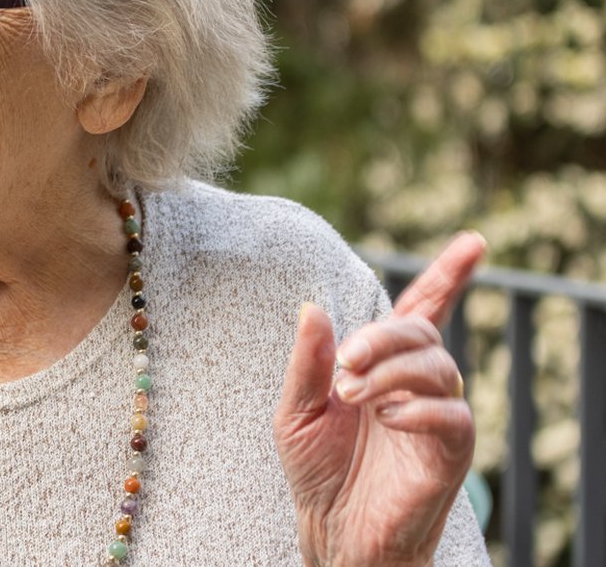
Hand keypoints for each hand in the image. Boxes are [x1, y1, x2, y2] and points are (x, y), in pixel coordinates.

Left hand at [276, 232, 483, 566]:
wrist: (332, 527)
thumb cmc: (317, 468)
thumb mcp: (296, 410)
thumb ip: (307, 363)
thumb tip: (311, 308)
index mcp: (382, 365)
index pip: (420, 310)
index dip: (447, 276)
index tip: (474, 243)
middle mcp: (416, 383)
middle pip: (421, 333)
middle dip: (383, 338)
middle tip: (347, 365)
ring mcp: (437, 414)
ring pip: (438, 367)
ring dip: (392, 373)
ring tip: (355, 396)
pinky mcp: (450, 451)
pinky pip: (453, 415)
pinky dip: (418, 409)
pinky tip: (388, 419)